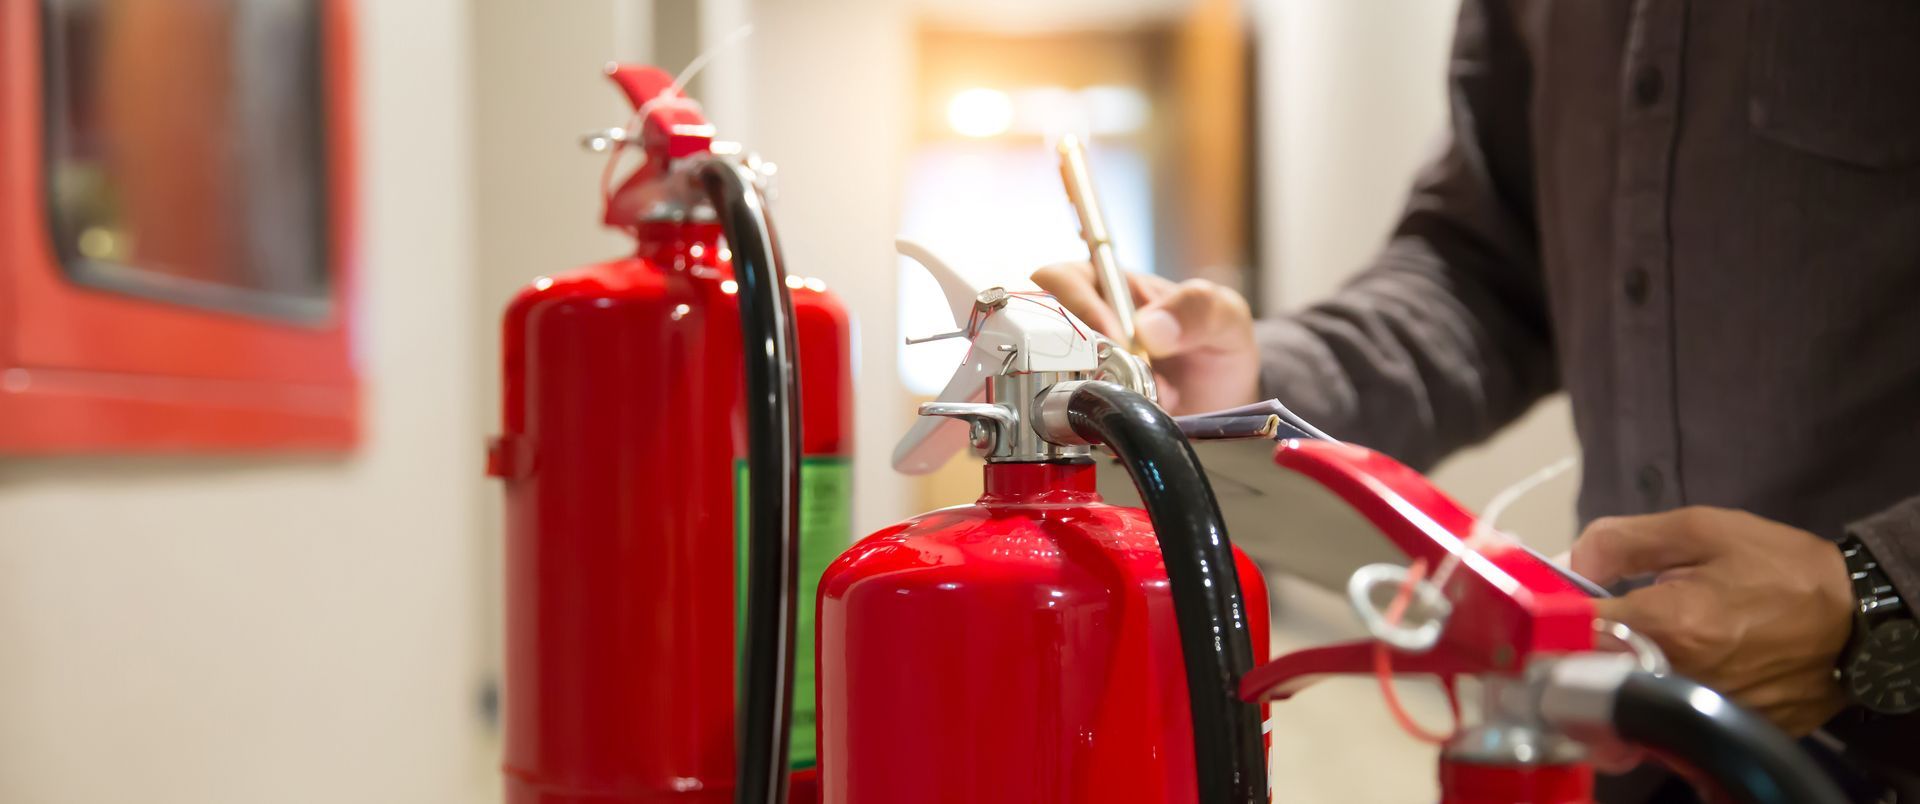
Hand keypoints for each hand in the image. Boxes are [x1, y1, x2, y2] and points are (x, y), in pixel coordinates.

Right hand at [1030, 262, 1258, 414]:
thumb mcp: (1224, 317)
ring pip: (1047, 374)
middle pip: (1039, 329)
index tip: (1114, 338)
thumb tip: (1147, 327)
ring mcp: (1081, 368)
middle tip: (1120, 376)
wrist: (1227, 399)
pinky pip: (1066, 416)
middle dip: (1076, 356)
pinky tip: (1130, 418)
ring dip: (1086, 392)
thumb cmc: (1220, 343)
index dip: (1077, 306)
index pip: (1061, 280)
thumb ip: (1197, 310)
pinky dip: (1094, 422)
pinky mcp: (1086, 407)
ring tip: (1137, 399)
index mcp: (1109, 286)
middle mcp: (1085, 324)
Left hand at [1570, 506, 1853, 735]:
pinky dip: (1656, 691)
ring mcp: (1700, 709)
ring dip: (1618, 669)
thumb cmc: (1779, 568)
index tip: (1548, 602)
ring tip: (1636, 640)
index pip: (1576, 630)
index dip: (1552, 614)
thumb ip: (1623, 541)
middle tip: (1592, 620)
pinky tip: (1670, 665)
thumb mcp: (1700, 531)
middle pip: (1594, 670)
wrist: (1857, 620)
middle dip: (1581, 644)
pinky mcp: (1720, 727)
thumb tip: (1569, 560)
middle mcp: (1678, 676)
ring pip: (1627, 697)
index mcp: (1668, 625)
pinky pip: (1666, 715)